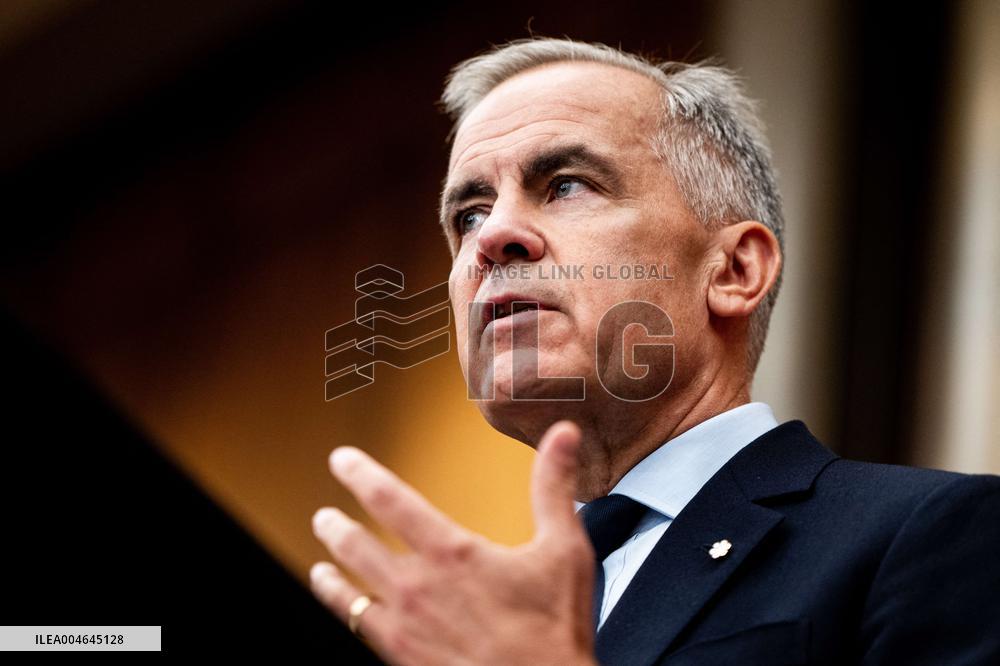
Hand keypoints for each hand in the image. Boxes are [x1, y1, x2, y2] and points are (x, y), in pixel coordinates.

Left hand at [310, 420, 598, 665]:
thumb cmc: (554, 629)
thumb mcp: (563, 549)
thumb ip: (554, 486)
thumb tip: (563, 434)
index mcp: (450, 553)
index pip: (389, 499)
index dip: (360, 474)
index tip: (342, 459)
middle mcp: (416, 589)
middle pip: (355, 547)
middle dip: (335, 528)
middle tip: (324, 517)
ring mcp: (404, 630)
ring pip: (346, 597)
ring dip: (330, 579)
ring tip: (320, 568)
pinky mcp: (402, 661)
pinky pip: (358, 633)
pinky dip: (345, 618)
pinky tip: (347, 616)